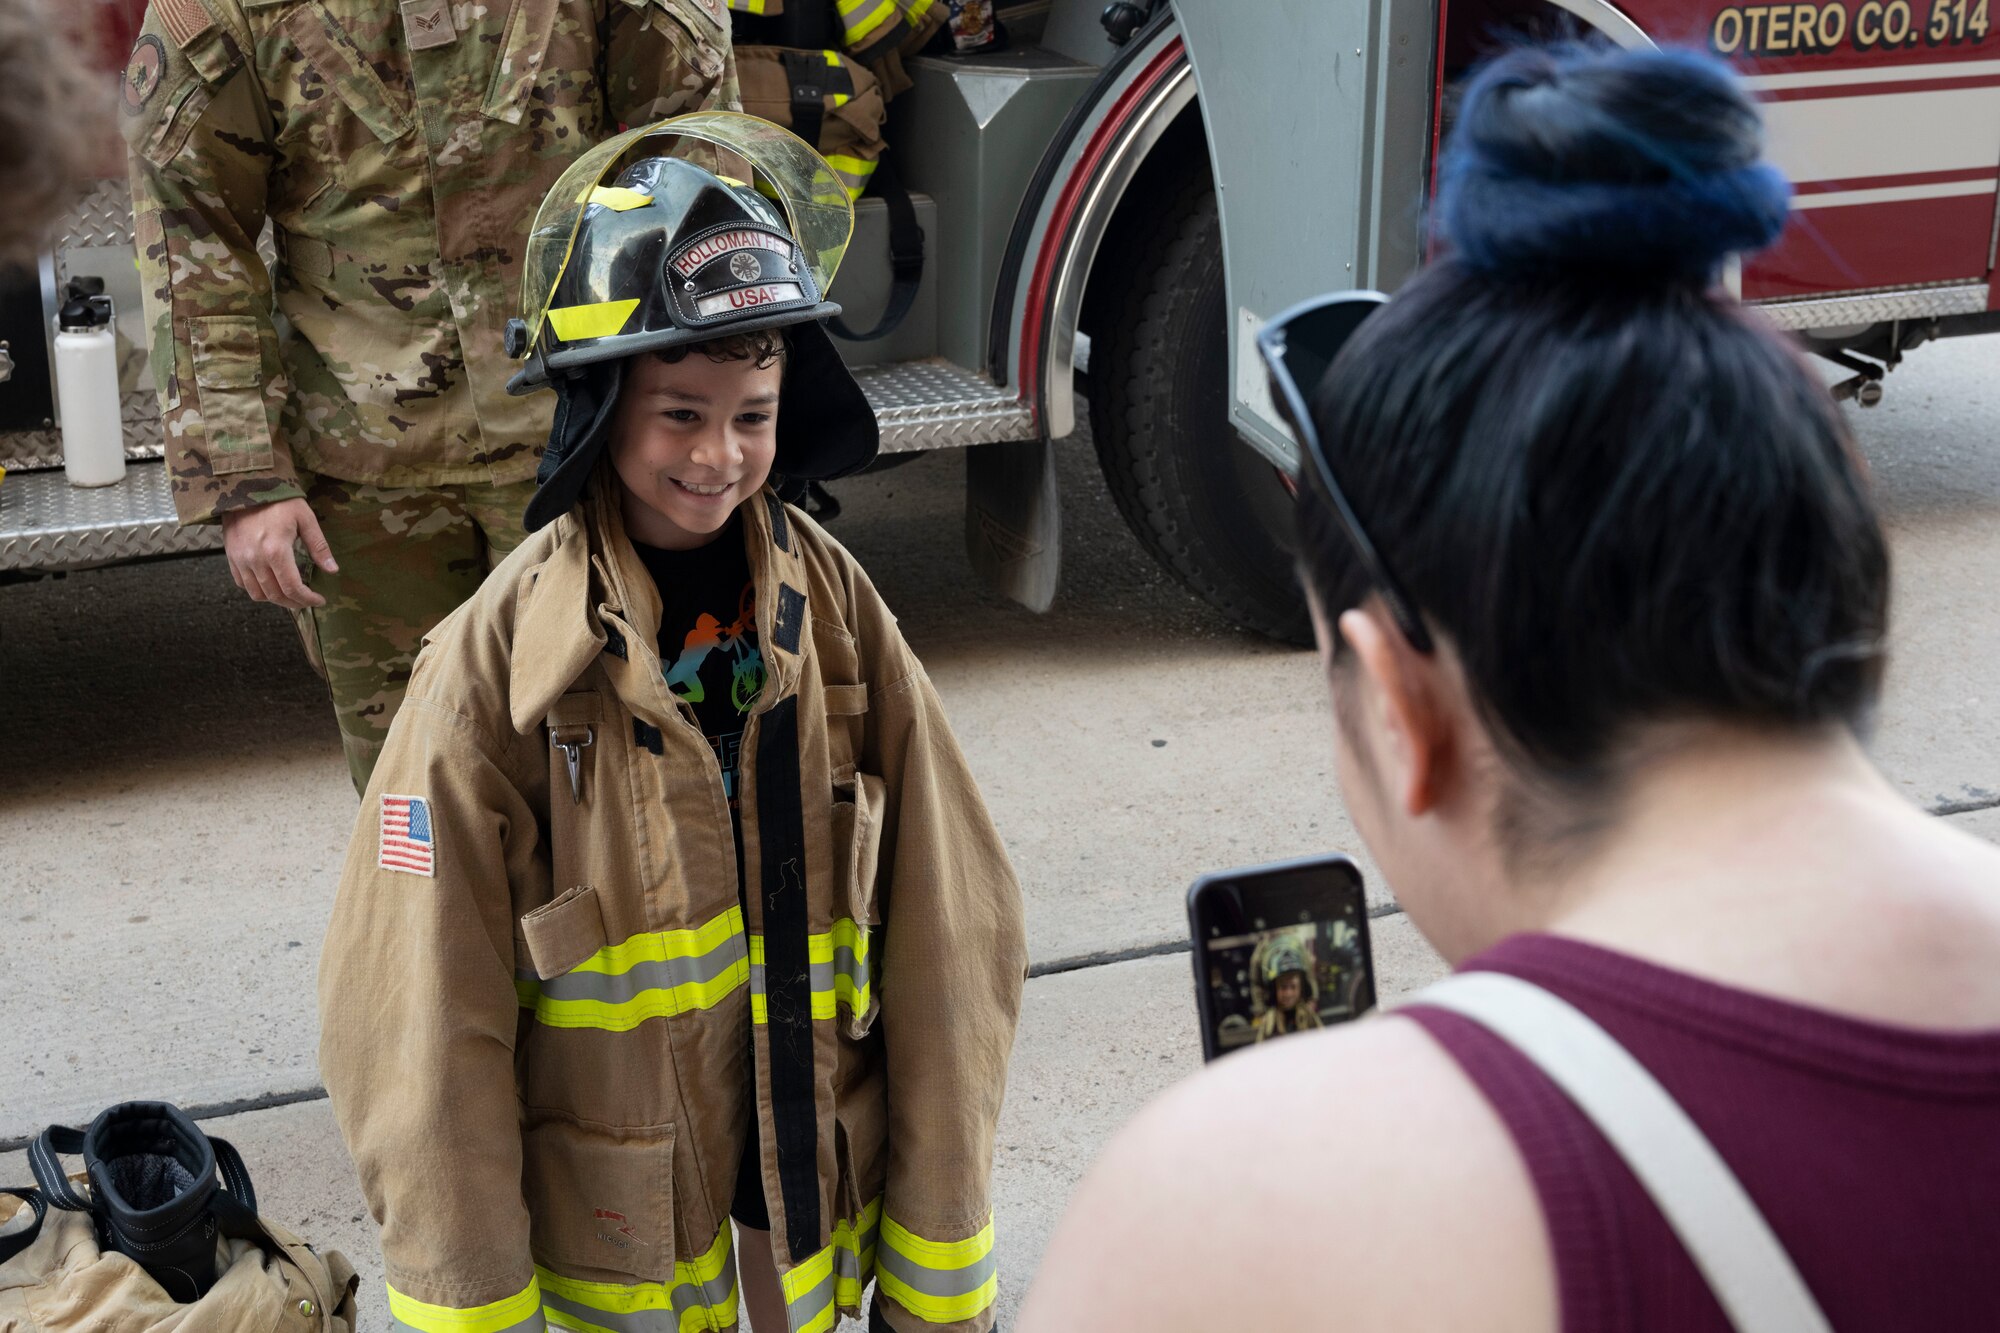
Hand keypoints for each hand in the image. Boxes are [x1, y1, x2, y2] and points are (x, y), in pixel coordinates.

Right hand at [220, 497, 337, 609]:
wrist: (246, 484)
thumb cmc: (279, 500)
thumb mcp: (305, 518)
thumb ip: (319, 546)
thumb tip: (333, 570)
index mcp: (276, 550)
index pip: (292, 588)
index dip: (307, 599)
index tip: (319, 600)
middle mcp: (255, 559)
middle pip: (275, 595)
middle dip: (294, 603)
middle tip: (307, 601)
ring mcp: (240, 559)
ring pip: (257, 594)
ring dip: (276, 600)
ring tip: (291, 596)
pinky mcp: (231, 556)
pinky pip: (242, 583)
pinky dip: (258, 590)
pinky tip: (271, 585)